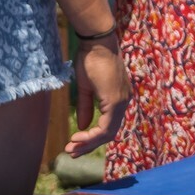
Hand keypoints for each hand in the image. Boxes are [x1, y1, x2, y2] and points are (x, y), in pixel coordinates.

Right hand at [63, 33, 130, 156]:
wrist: (97, 42)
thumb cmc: (91, 59)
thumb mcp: (86, 87)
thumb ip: (86, 107)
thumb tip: (82, 126)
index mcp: (118, 99)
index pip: (108, 126)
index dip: (92, 138)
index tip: (74, 141)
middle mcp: (124, 103)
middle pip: (109, 133)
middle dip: (89, 145)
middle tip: (71, 152)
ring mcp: (121, 102)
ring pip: (108, 133)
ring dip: (89, 143)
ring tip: (71, 148)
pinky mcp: (115, 101)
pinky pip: (106, 126)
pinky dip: (92, 135)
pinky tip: (77, 136)